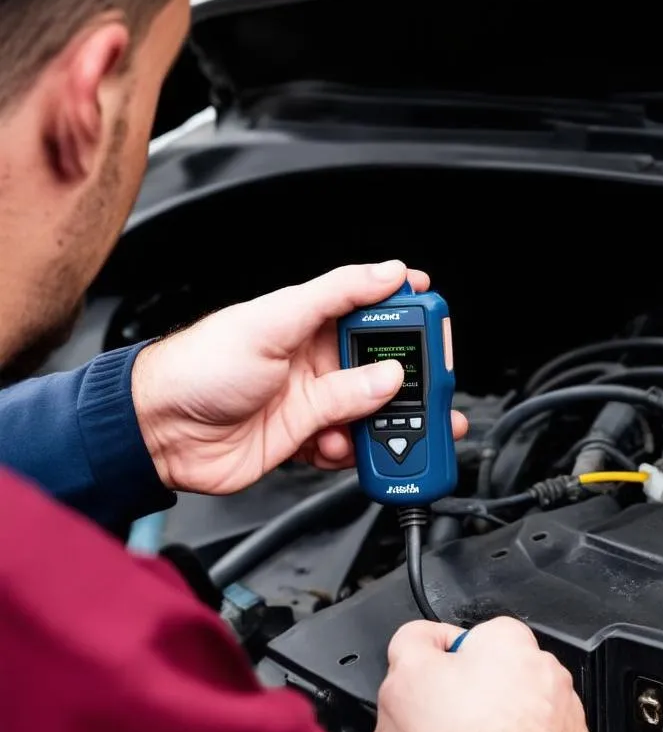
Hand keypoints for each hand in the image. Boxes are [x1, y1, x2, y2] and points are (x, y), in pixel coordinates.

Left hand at [131, 260, 468, 492]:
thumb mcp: (271, 320)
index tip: (434, 311)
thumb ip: (334, 302)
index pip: (373, 307)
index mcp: (311, 321)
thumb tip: (388, 281)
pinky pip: (350, 446)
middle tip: (431, 387)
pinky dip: (353, 451)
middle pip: (385, 365)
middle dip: (412, 377)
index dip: (406, 307)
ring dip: (388, 420)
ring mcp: (315, 402)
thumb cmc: (199, 366)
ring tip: (392, 427)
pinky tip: (338, 445)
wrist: (159, 431)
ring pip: (374, 410)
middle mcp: (318, 361)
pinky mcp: (307, 441)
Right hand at [369, 617, 590, 731]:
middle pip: (496, 679)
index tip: (429, 691)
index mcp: (507, 640)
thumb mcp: (402, 677)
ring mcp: (564, 719)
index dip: (440, 668)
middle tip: (444, 731)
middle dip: (474, 699)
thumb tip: (420, 639)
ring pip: (517, 718)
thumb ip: (412, 643)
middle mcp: (546, 673)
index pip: (469, 638)